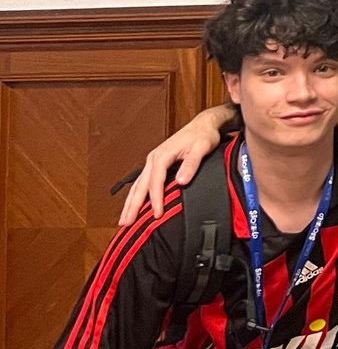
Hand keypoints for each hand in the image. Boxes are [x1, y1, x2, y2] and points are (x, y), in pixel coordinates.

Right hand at [120, 108, 233, 224]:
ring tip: (123, 220)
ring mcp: (152, 162)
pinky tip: (134, 206)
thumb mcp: (201, 148)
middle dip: (132, 205)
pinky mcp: (155, 165)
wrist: (203, 125)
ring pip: (137, 185)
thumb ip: (191, 165)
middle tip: (126, 223)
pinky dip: (136, 196)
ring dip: (130, 203)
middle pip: (140, 185)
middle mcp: (153, 159)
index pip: (155, 181)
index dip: (155, 199)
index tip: (157, 214)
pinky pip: (142, 183)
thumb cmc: (203, 136)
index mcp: (162, 155)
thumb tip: (181, 182)